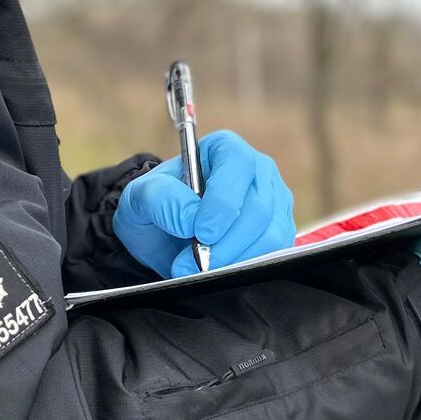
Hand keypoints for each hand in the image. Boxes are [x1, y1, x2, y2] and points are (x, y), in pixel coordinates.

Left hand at [113, 131, 297, 278]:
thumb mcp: (140, 197)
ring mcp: (274, 200)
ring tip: (201, 270)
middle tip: (192, 264)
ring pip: (272, 234)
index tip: (200, 232)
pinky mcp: (280, 230)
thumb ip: (159, 199)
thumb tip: (189, 220)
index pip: (238, 166)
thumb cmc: (158, 207)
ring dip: (236, 259)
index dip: (223, 202)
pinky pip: (275, 252)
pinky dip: (246, 267)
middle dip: (225, 243)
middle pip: (259, 207)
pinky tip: (220, 270)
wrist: (165, 234)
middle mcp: (258, 170)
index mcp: (226, 148)